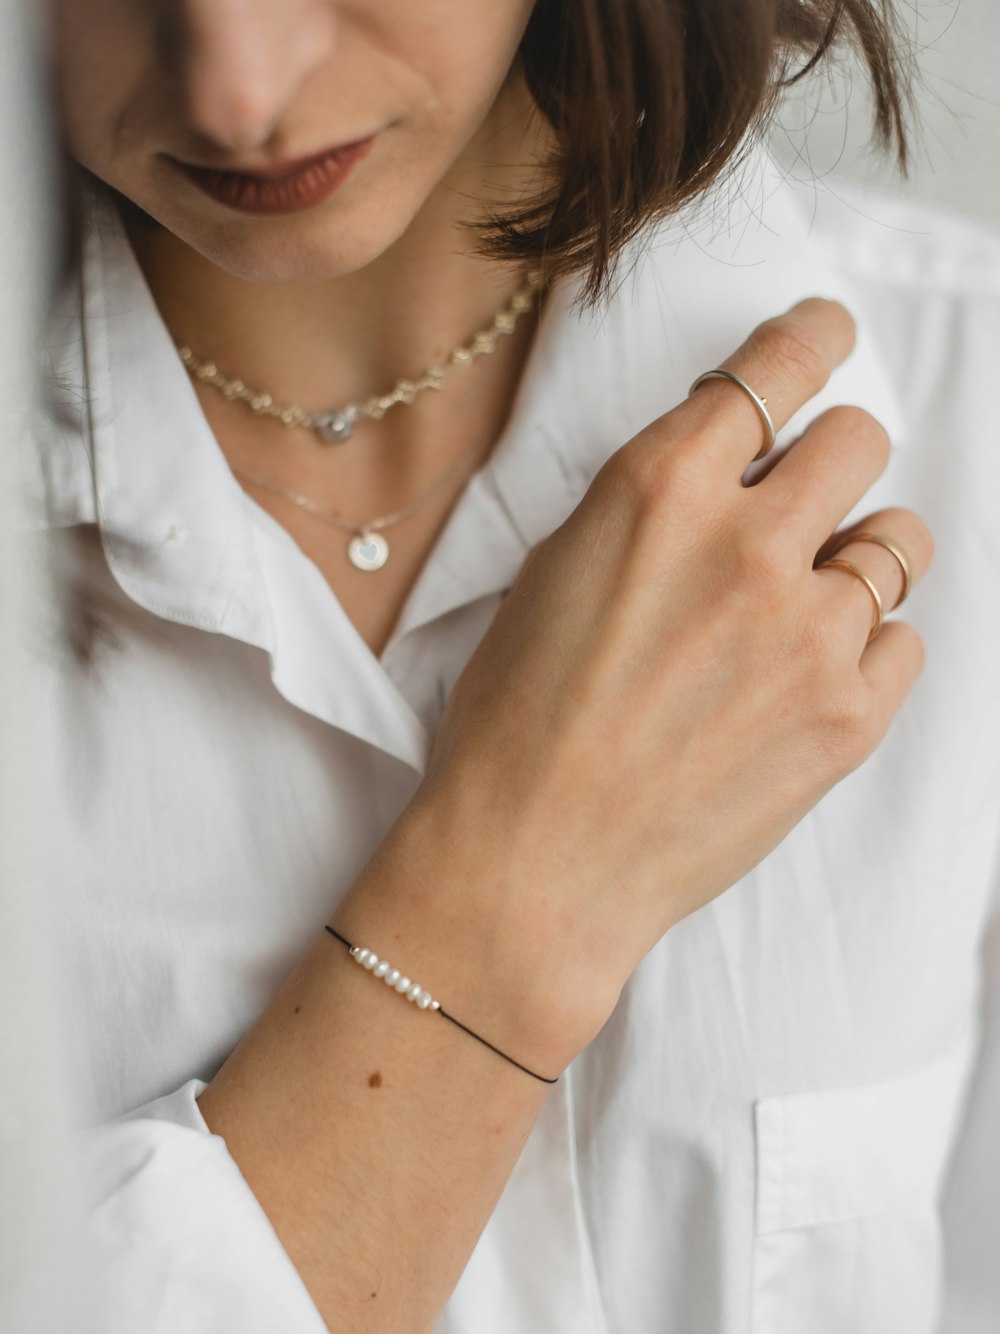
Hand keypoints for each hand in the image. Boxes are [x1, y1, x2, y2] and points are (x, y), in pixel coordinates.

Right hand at [396, 298, 932, 1062]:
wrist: (534, 863)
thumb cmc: (514, 728)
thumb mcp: (551, 575)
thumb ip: (648, 509)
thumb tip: (717, 477)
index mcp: (658, 490)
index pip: (777, 367)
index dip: (814, 340)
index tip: (829, 339)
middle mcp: (747, 545)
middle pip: (858, 441)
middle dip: (833, 462)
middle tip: (804, 505)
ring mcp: (809, 633)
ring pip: (899, 541)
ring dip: (859, 554)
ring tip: (806, 605)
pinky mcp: (848, 716)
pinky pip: (905, 639)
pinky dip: (867, 648)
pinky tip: (807, 679)